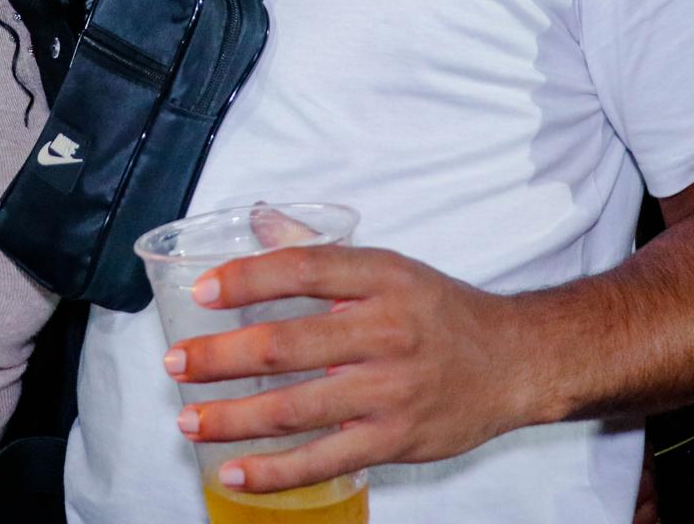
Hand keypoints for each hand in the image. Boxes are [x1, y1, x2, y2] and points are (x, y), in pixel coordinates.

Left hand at [163, 246, 547, 493]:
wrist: (516, 362)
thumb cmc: (441, 312)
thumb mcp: (388, 268)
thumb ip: (320, 251)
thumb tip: (258, 221)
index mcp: (381, 279)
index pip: (303, 270)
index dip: (248, 278)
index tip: (202, 290)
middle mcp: (386, 331)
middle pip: (287, 345)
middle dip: (221, 357)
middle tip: (176, 362)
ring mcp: (391, 391)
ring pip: (298, 408)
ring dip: (234, 418)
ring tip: (190, 419)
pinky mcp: (396, 439)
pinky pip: (324, 460)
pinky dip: (275, 471)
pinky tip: (235, 472)